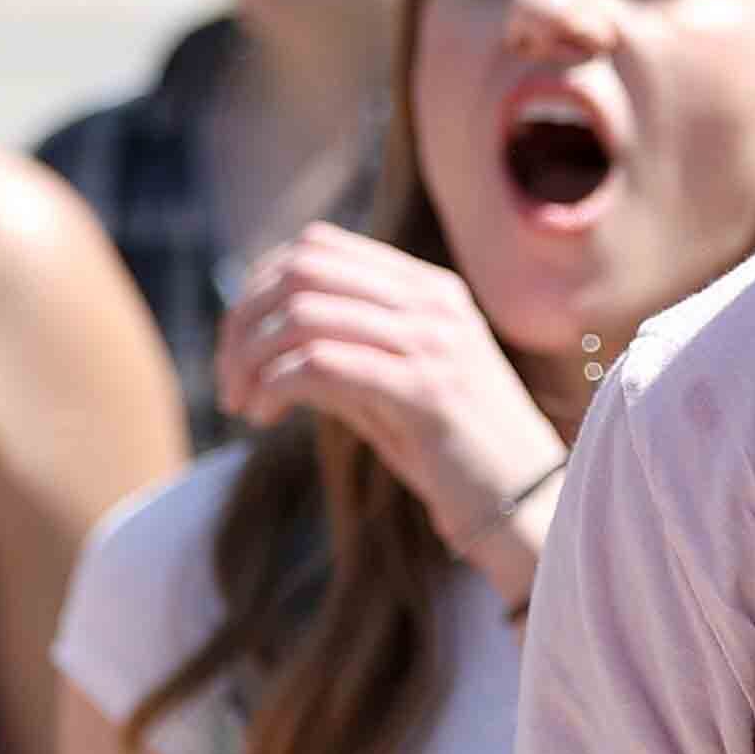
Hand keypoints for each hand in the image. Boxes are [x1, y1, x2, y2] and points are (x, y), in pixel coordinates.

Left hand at [214, 225, 564, 546]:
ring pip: (303, 315)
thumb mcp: (393, 386)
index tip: (239, 346)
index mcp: (429, 289)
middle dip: (243, 321)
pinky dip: (274, 386)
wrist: (526, 507)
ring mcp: (434, 343)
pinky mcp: (427, 392)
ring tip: (242, 404)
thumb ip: (342, 348)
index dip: (259, 287)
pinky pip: (321, 364)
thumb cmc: (454, 454)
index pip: (318, 247)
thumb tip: (259, 333)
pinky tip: (266, 416)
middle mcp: (433, 303)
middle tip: (228, 380)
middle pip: (302, 270)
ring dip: (251, 359)